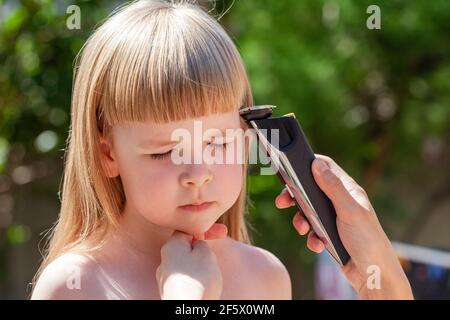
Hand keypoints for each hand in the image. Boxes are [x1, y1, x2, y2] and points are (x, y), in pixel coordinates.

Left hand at [156, 223, 226, 299]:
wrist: (190, 311)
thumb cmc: (198, 280)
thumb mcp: (206, 253)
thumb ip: (201, 243)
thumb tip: (196, 244)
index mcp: (171, 246)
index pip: (187, 229)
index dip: (205, 229)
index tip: (222, 232)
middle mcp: (164, 260)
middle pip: (186, 247)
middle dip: (202, 249)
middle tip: (214, 257)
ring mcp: (166, 277)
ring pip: (187, 263)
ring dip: (200, 264)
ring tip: (210, 274)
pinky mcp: (170, 291)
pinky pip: (185, 278)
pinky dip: (196, 277)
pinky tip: (204, 285)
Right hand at [275, 154, 412, 299]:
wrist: (374, 274)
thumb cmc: (368, 239)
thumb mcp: (349, 211)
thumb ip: (333, 187)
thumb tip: (316, 164)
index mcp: (347, 190)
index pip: (325, 167)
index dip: (308, 165)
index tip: (290, 170)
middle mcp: (339, 201)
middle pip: (310, 190)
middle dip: (294, 197)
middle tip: (282, 202)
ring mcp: (334, 218)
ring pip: (308, 212)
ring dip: (301, 221)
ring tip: (303, 230)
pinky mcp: (329, 234)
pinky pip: (312, 232)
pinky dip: (311, 239)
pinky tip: (318, 246)